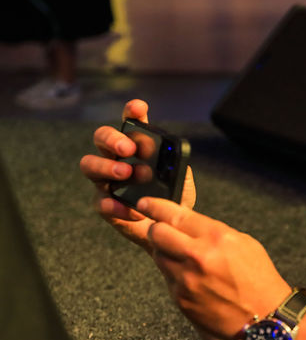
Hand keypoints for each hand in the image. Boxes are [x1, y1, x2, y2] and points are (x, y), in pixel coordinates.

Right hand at [80, 99, 195, 250]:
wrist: (169, 231)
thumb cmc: (172, 199)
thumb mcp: (181, 181)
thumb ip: (176, 168)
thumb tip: (172, 160)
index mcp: (136, 148)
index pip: (130, 123)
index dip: (131, 112)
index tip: (138, 108)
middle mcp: (116, 159)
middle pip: (101, 138)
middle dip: (113, 139)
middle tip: (128, 149)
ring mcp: (106, 181)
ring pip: (89, 164)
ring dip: (106, 167)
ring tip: (126, 174)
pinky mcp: (104, 205)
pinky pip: (100, 201)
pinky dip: (115, 205)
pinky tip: (132, 210)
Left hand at [135, 197, 291, 339]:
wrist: (266, 318)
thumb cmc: (259, 279)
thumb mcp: (244, 243)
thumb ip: (212, 231)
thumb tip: (186, 223)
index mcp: (217, 237)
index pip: (174, 214)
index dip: (154, 206)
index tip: (145, 203)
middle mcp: (198, 256)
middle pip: (156, 234)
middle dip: (157, 229)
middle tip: (163, 230)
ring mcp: (186, 280)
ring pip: (158, 256)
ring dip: (166, 252)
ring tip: (186, 258)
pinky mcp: (180, 299)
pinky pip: (168, 278)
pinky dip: (176, 274)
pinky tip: (195, 278)